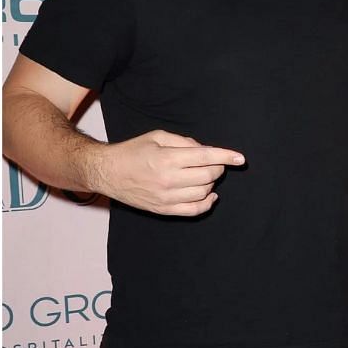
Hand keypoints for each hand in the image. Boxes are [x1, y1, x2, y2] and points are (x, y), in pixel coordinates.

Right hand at [94, 130, 243, 215]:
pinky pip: (194, 210)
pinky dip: (207, 203)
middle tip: (211, 161)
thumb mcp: (157, 137)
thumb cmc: (132, 151)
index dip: (227, 156)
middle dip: (217, 166)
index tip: (240, 158)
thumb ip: (185, 142)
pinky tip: (210, 194)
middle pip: (209, 175)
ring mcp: (166, 197)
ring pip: (204, 192)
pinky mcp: (163, 209)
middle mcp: (168, 180)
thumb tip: (207, 150)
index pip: (206, 157)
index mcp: (167, 158)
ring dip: (210, 182)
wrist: (107, 172)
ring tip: (202, 174)